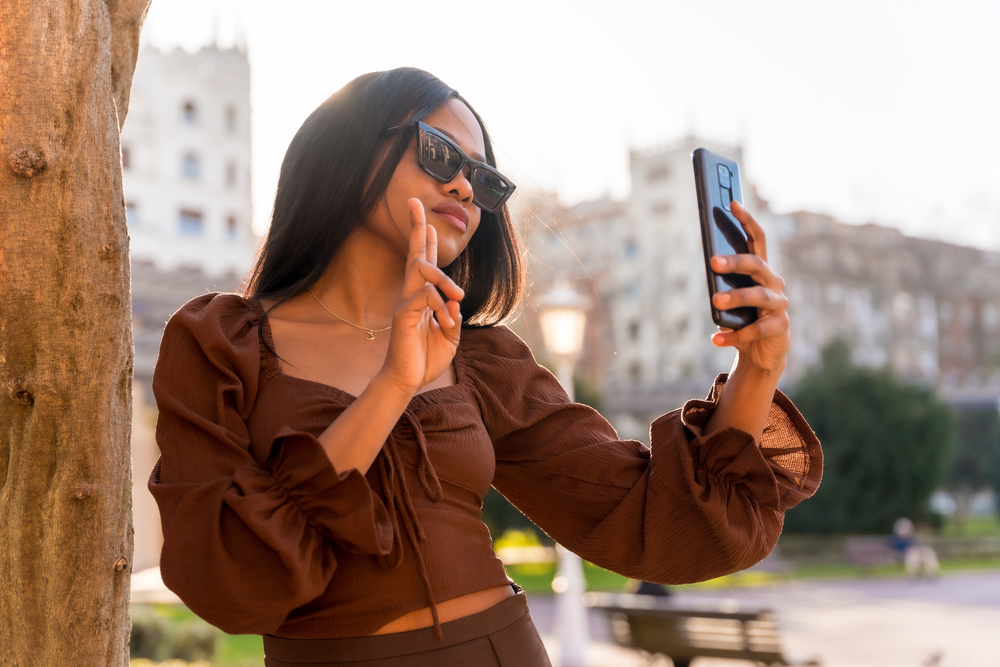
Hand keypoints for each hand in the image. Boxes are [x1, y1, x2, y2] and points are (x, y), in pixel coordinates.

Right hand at [378, 198, 464, 395]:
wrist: (408, 381)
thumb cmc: (425, 358)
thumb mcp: (450, 336)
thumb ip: (453, 315)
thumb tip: (454, 302)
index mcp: (422, 297)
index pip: (424, 262)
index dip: (424, 239)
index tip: (424, 216)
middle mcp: (411, 294)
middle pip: (415, 253)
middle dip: (416, 227)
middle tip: (415, 202)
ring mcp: (405, 302)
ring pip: (422, 270)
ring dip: (445, 280)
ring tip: (458, 298)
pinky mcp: (403, 315)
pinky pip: (423, 296)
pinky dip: (440, 305)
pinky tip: (446, 320)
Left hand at [708, 200, 788, 372]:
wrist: (760, 353)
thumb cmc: (743, 319)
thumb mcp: (731, 299)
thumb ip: (724, 282)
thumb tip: (711, 265)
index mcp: (761, 271)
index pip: (757, 239)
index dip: (746, 221)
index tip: (732, 203)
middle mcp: (774, 283)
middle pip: (756, 265)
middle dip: (735, 261)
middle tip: (713, 262)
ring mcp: (780, 304)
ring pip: (758, 296)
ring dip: (736, 297)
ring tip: (715, 302)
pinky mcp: (781, 327)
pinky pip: (757, 329)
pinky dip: (734, 335)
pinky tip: (716, 339)